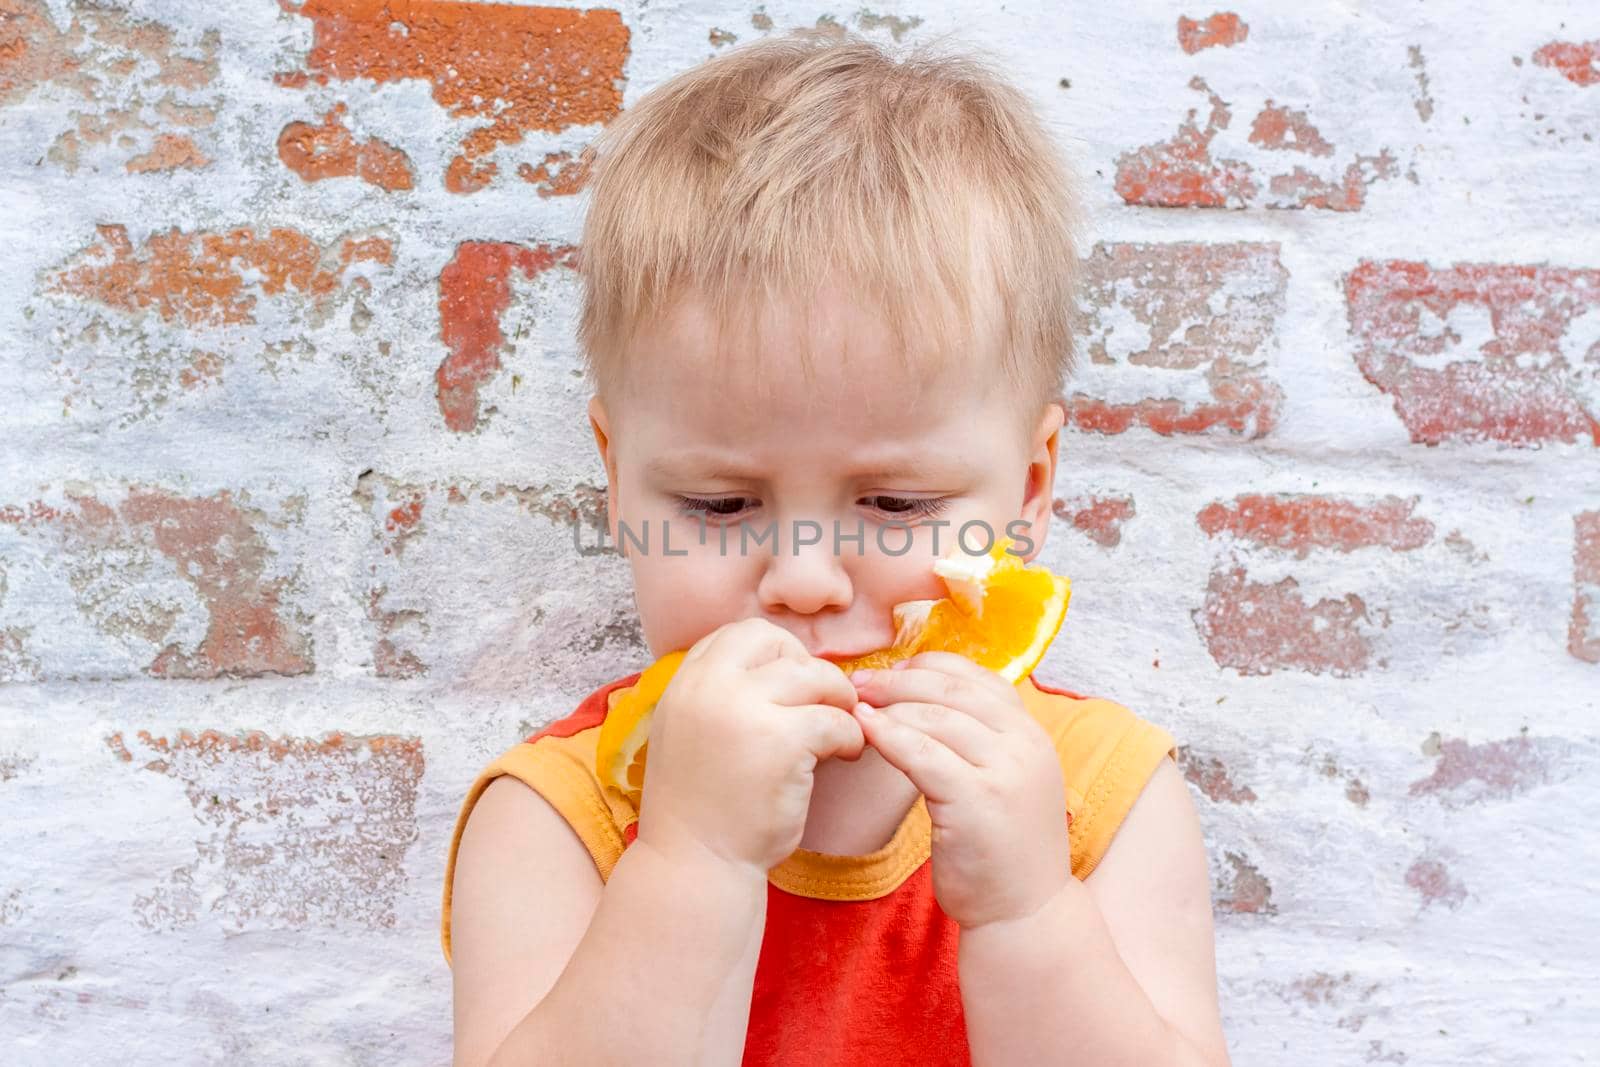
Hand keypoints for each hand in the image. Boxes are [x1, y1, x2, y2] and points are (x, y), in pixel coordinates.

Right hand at [633, 618, 866, 876]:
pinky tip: (843, 756)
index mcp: (685, 682)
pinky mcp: (782, 742)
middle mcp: (709, 687)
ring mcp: (745, 711)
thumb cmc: (703, 804)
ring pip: (815, 676)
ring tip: (841, 730)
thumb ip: (721, 694)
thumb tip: (783, 664)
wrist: (696, 863)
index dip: (774, 653)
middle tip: (822, 704)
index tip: (790, 686)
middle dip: (808, 669)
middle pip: (778, 643)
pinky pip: (836, 719)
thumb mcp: (691, 731)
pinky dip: (850, 736)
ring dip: (838, 700)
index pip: (739, 634)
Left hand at [849, 652, 1070, 930]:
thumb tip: (921, 698)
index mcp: (1033, 733)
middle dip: (899, 681)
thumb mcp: (1003, 780)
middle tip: (858, 682)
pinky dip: (888, 737)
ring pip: (935, 717)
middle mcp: (1026, 744)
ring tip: (854, 706)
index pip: (979, 677)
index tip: (892, 671)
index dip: (930, 667)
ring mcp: (1006, 771)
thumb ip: (979, 741)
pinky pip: (922, 754)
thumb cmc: (1001, 848)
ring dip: (888, 706)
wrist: (1025, 913)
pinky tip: (864, 731)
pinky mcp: (978, 800)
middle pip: (953, 690)